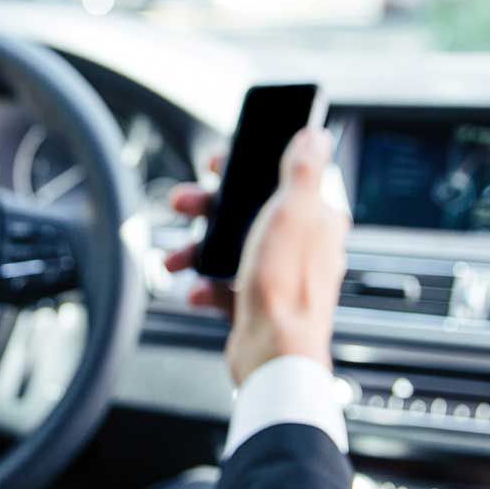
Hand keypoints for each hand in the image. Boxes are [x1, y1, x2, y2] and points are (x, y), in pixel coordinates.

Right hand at [162, 128, 350, 383]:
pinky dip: (204, 286)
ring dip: (196, 249)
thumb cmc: (286, 283)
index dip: (245, 166)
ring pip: (229, 248)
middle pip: (246, 211)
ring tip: (174, 257)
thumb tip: (315, 134)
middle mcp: (300, 245)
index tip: (218, 164)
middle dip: (208, 208)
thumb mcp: (292, 211)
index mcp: (314, 218)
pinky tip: (196, 290)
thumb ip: (304, 169)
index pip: (279, 177)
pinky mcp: (257, 303)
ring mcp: (277, 275)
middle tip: (183, 204)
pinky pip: (223, 285)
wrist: (273, 354)